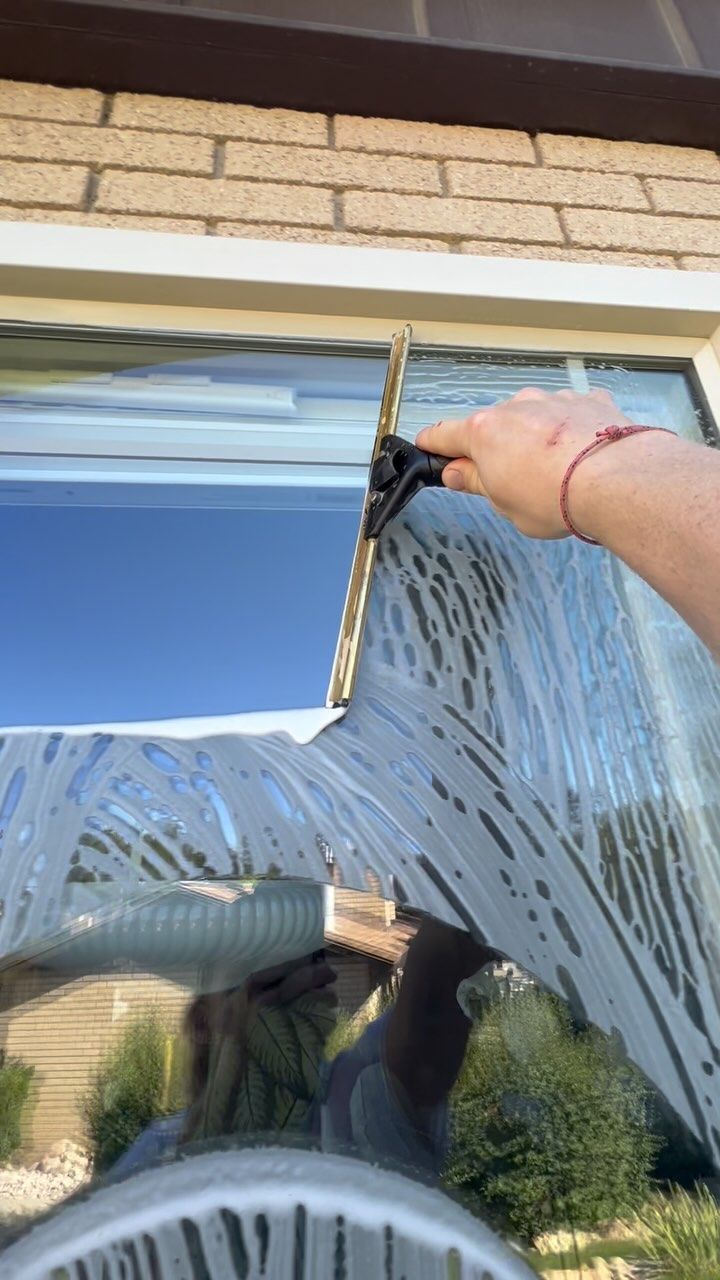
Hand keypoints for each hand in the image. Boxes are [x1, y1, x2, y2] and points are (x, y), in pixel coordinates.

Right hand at [416, 387, 633, 539]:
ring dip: (535, 436)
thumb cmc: (553, 499)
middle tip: (509, 479)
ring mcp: (554, 399)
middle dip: (495, 447)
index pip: (445, 434)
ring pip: (533, 416)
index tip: (427, 448)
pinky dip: (570, 429)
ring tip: (555, 469)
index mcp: (485, 432)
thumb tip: (456, 473)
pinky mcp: (589, 400)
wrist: (617, 481)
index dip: (433, 445)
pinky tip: (584, 452)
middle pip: (493, 425)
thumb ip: (479, 483)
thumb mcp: (504, 504)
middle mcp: (516, 406)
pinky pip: (570, 414)